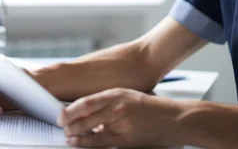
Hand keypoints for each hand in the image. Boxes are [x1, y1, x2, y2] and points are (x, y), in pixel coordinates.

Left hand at [57, 88, 184, 147]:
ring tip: (68, 137)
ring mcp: (121, 124)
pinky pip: (101, 143)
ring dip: (75, 135)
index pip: (86, 102)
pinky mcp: (126, 140)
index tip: (61, 114)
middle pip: (85, 117)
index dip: (70, 110)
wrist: (176, 120)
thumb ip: (109, 104)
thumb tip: (87, 113)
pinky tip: (79, 143)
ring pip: (90, 132)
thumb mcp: (129, 97)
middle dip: (69, 123)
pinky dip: (87, 143)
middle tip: (62, 126)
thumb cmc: (152, 108)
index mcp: (117, 94)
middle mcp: (117, 107)